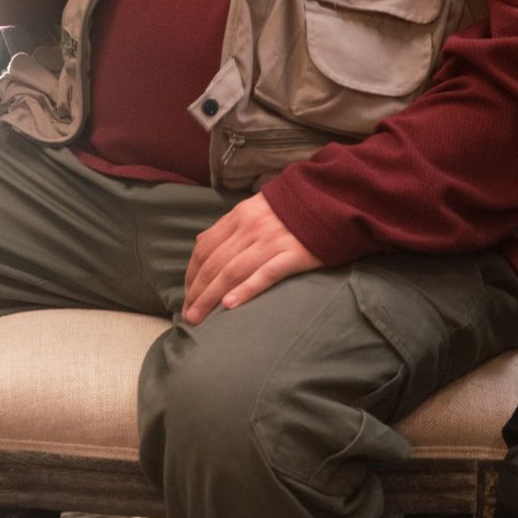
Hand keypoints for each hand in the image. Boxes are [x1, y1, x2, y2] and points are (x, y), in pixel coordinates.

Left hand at [180, 194, 324, 323]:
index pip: (205, 247)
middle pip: (214, 263)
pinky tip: (229, 305)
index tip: (187, 294)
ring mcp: (271, 241)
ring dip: (210, 297)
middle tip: (188, 315)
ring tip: (198, 318)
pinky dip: (245, 290)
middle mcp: (250, 228)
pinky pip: (264, 274)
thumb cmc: (291, 208)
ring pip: (232, 271)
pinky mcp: (293, 255)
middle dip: (196, 291)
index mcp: (239, 216)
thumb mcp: (255, 207)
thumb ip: (229, 225)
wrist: (331, 199)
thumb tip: (201, 240)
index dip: (192, 273)